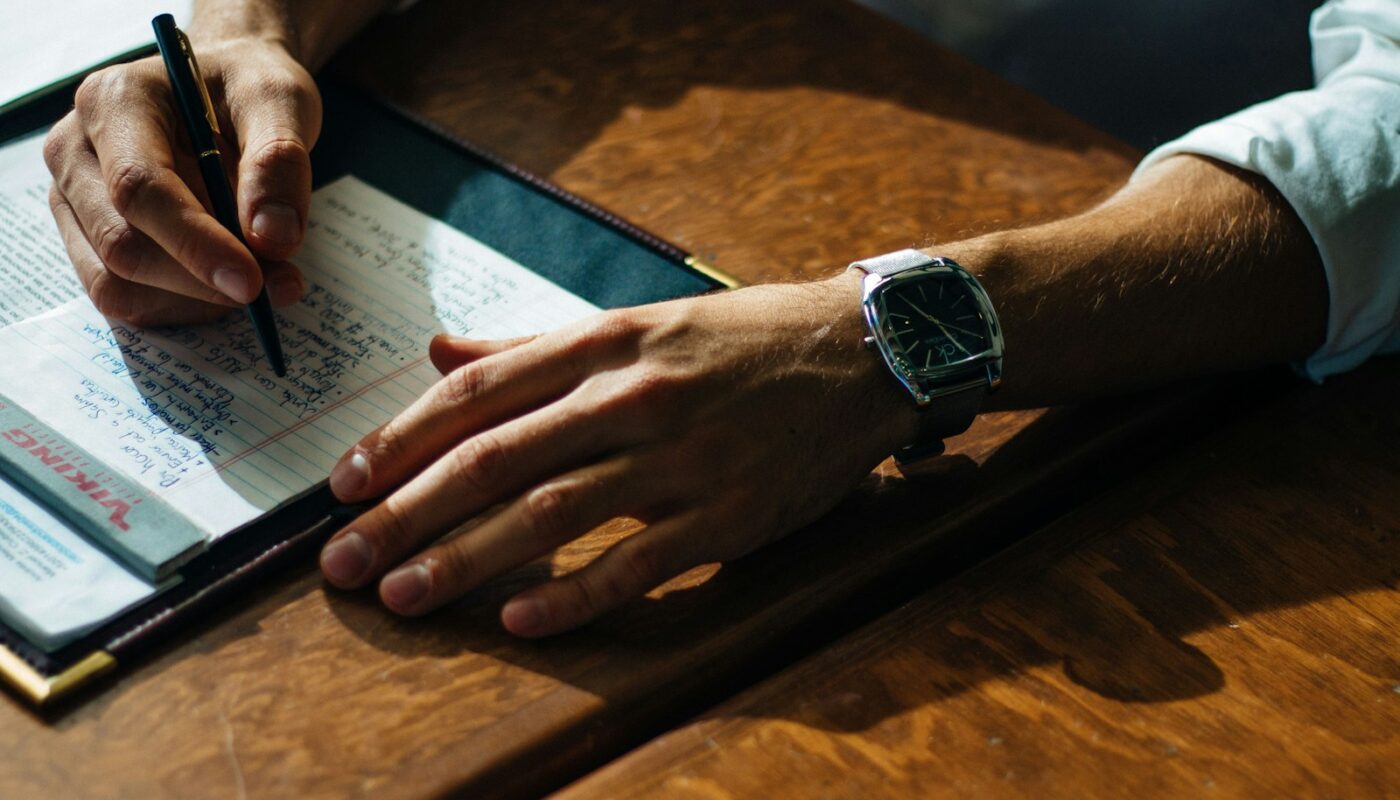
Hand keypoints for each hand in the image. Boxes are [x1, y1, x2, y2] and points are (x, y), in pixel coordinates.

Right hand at [43, 36, 320, 325]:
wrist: (226, 89)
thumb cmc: (247, 89)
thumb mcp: (280, 100)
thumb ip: (279, 162)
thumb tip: (273, 239)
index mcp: (115, 101)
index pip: (138, 188)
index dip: (195, 243)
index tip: (252, 282)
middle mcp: (76, 150)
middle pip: (122, 244)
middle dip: (204, 280)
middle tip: (281, 285)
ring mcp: (74, 198)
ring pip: (118, 283)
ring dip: (198, 300)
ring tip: (267, 278)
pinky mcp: (89, 238)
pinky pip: (126, 297)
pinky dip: (185, 306)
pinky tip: (228, 285)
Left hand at [319, 273, 919, 635]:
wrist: (861, 354)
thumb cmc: (741, 340)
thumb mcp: (637, 322)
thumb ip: (534, 345)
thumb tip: (438, 351)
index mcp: (604, 343)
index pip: (478, 392)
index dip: (401, 439)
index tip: (345, 483)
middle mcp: (632, 396)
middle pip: (495, 459)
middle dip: (406, 512)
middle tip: (343, 560)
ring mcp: (680, 458)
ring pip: (550, 514)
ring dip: (465, 560)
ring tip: (402, 595)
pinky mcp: (726, 515)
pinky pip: (636, 564)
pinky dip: (574, 595)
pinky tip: (519, 623)